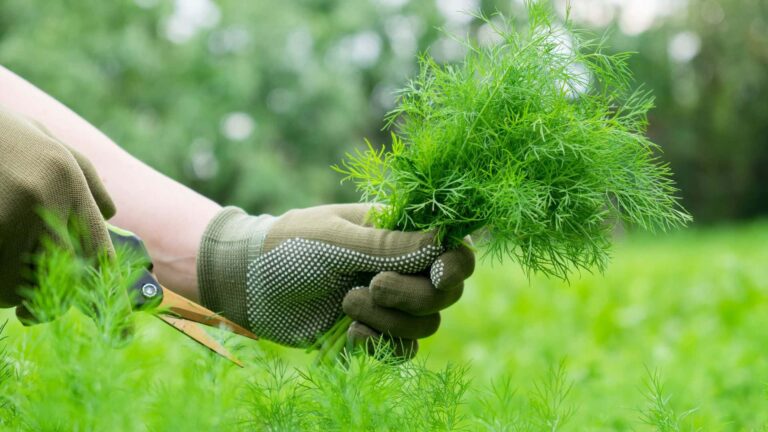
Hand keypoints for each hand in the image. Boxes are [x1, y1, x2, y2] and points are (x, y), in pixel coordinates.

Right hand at [0, 106, 115, 321]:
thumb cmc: (0, 134)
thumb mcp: (49, 144)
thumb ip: (86, 180)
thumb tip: (109, 216)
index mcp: (65, 181)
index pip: (98, 254)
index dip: (111, 299)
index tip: (120, 333)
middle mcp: (38, 201)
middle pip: (61, 280)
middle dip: (51, 302)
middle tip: (38, 311)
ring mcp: (2, 217)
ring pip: (16, 288)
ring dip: (12, 293)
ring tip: (7, 263)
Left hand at [198, 203, 474, 358]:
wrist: (248, 284)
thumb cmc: (290, 246)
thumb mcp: (337, 240)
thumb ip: (390, 245)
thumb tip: (445, 240)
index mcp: (399, 235)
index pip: (453, 250)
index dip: (457, 266)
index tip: (438, 276)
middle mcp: (401, 269)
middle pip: (444, 295)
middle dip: (412, 296)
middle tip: (372, 286)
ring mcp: (388, 305)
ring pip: (424, 327)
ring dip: (388, 320)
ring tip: (346, 303)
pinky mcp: (371, 334)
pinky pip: (399, 352)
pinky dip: (378, 347)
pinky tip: (348, 336)